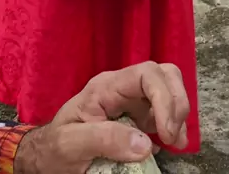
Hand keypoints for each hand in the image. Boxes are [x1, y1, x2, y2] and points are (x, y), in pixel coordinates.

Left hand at [14, 61, 188, 173]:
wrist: (49, 155)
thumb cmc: (56, 146)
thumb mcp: (71, 144)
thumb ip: (103, 139)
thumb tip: (144, 144)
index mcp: (105, 87)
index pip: (145, 74)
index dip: (164, 98)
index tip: (166, 132)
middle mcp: (122, 88)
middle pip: (163, 74)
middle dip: (177, 102)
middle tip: (173, 136)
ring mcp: (132, 101)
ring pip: (169, 87)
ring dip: (179, 112)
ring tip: (175, 141)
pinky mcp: (138, 117)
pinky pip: (165, 110)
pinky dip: (175, 123)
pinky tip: (169, 142)